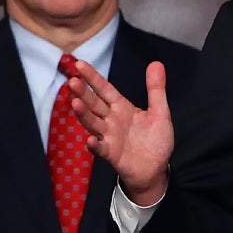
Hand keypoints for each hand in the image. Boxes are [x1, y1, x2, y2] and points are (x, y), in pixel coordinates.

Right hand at [69, 60, 174, 204]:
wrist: (156, 169)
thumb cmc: (155, 140)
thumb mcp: (160, 112)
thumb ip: (156, 89)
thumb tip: (156, 63)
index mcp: (122, 107)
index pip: (105, 89)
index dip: (93, 77)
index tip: (79, 63)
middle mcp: (112, 120)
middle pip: (94, 104)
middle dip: (83, 93)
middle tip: (72, 81)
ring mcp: (110, 137)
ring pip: (93, 123)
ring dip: (83, 114)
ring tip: (75, 103)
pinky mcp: (112, 154)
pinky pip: (101, 149)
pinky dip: (95, 145)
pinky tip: (90, 139)